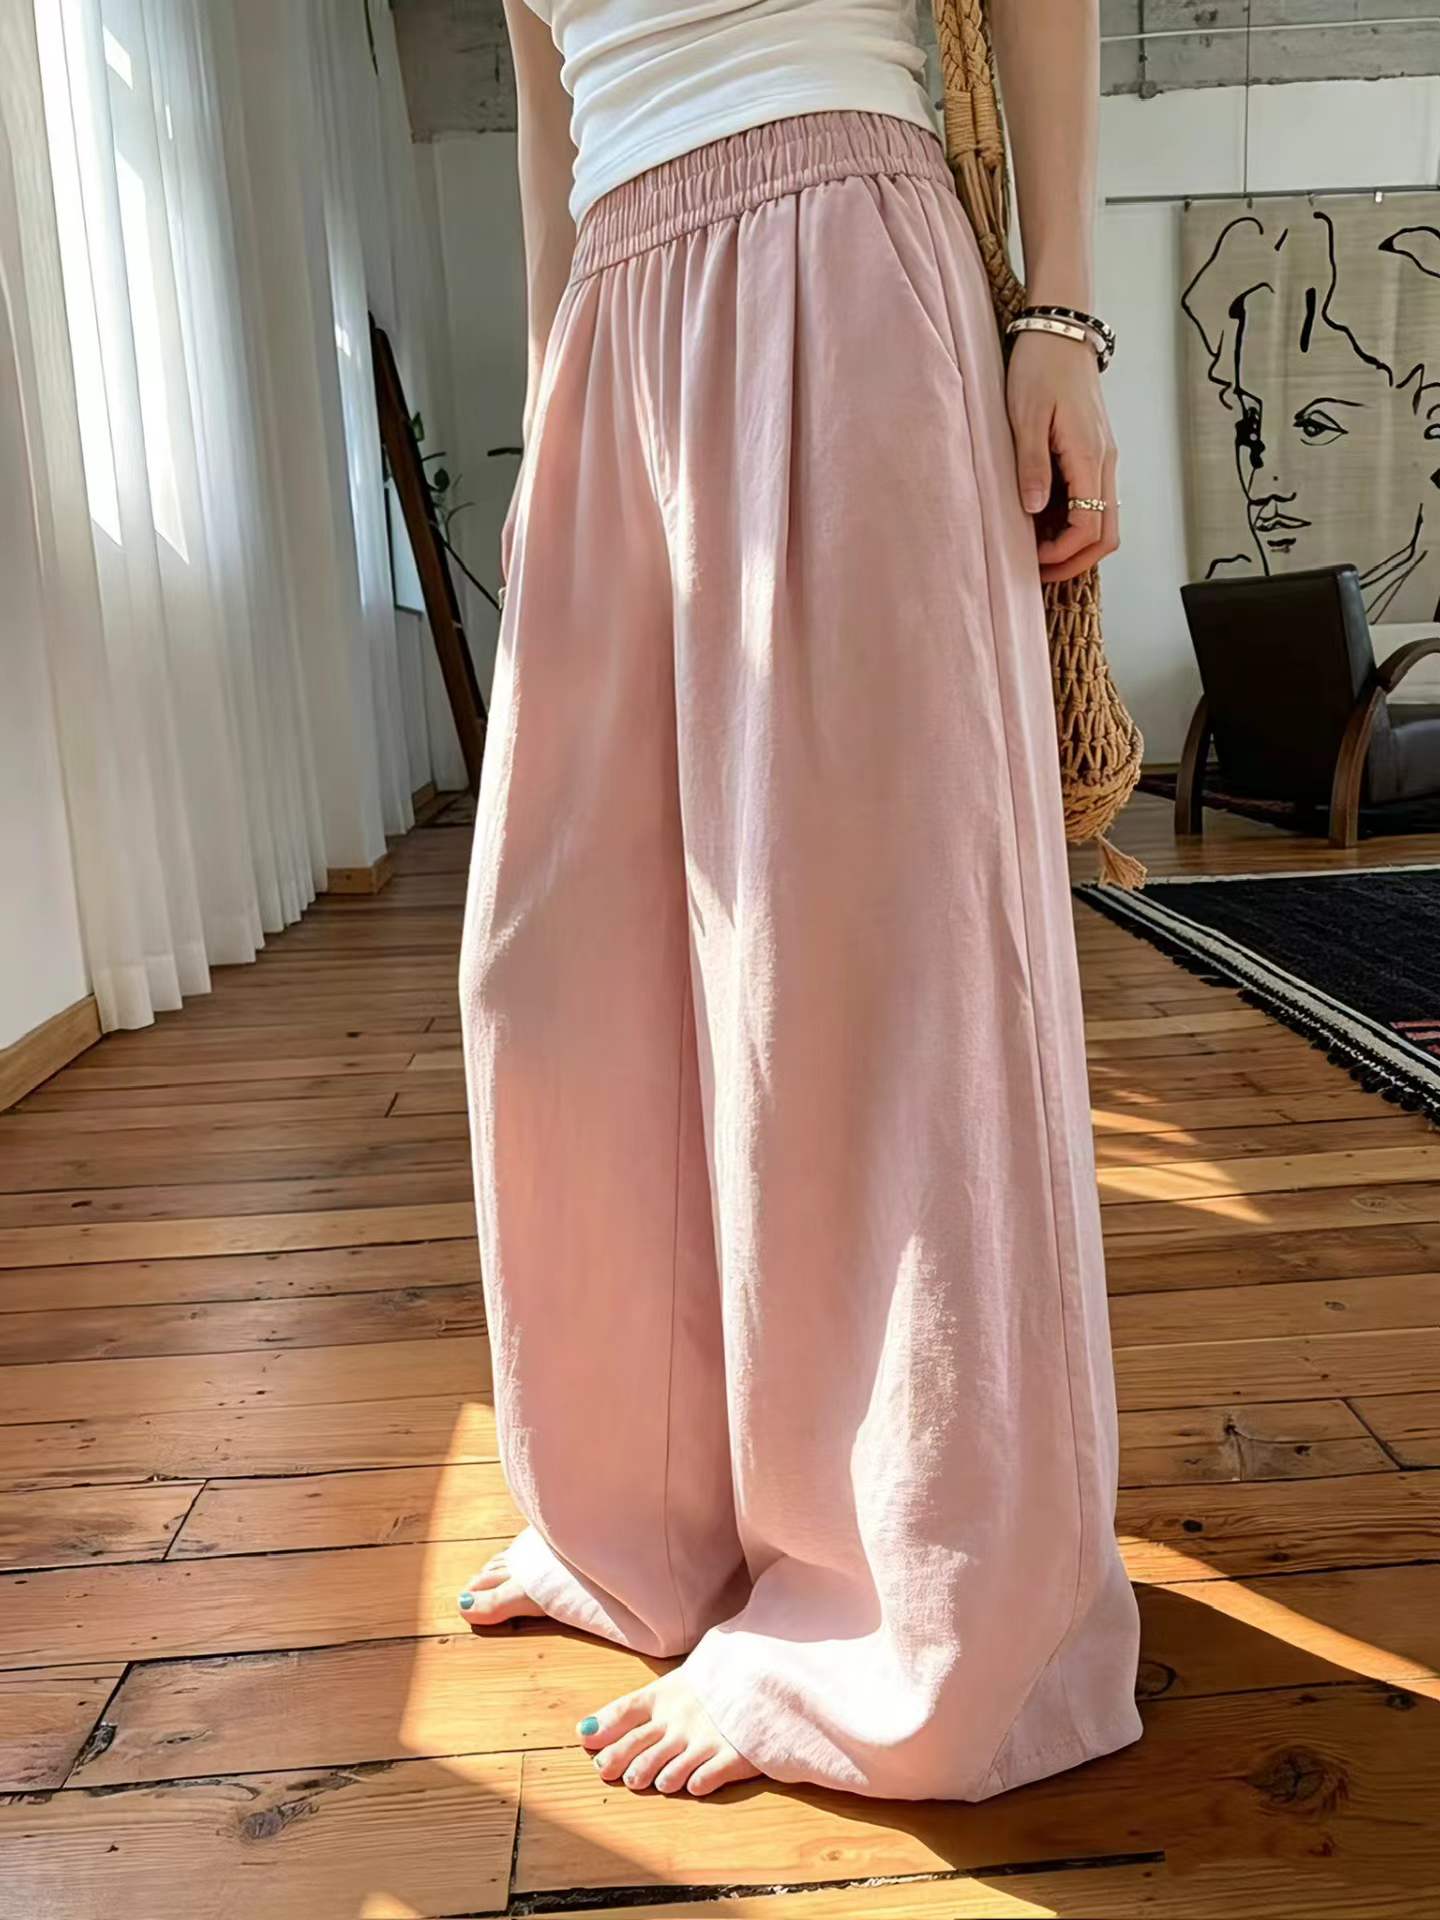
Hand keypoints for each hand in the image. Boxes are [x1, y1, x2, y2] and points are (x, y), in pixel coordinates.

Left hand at [1006, 331, 1118, 584]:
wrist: (1061, 330)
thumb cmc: (1040, 367)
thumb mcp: (1026, 417)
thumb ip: (1032, 466)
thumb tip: (1036, 511)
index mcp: (1090, 457)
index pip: (1089, 527)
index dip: (1062, 553)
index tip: (1031, 559)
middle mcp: (1105, 463)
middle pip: (1107, 535)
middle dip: (1075, 561)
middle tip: (1038, 572)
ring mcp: (1103, 459)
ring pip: (1103, 520)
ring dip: (1075, 544)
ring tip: (1038, 550)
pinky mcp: (1094, 453)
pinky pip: (1093, 501)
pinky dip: (1074, 522)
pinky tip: (1043, 522)